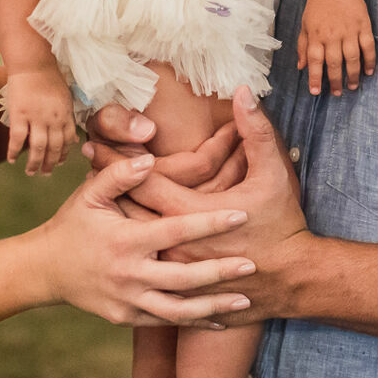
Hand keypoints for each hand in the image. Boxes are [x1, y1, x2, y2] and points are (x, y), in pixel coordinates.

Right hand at [3, 67, 75, 175]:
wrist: (33, 63)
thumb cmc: (50, 78)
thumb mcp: (66, 98)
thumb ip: (68, 119)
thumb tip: (74, 140)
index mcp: (65, 115)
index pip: (67, 141)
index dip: (63, 155)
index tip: (58, 163)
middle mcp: (53, 119)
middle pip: (53, 148)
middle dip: (50, 164)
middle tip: (45, 174)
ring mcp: (36, 117)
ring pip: (37, 147)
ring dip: (34, 163)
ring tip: (30, 172)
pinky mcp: (19, 114)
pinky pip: (17, 138)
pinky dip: (14, 151)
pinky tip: (12, 160)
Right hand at [32, 156, 257, 326]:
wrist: (45, 270)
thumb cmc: (72, 224)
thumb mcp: (89, 194)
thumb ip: (119, 175)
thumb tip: (149, 158)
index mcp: (126, 240)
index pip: (176, 230)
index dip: (210, 223)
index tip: (240, 215)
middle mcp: (129, 273)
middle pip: (183, 277)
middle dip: (219, 272)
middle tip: (252, 265)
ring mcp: (128, 300)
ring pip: (178, 309)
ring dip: (213, 307)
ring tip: (245, 302)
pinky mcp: (127, 317)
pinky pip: (165, 322)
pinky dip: (194, 321)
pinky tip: (220, 319)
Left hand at [84, 89, 311, 324]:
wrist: (292, 281)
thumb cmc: (281, 226)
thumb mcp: (273, 175)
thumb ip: (256, 132)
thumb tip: (242, 92)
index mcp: (190, 214)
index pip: (140, 180)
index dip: (116, 157)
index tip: (93, 140)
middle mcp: (173, 245)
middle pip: (126, 210)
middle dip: (105, 183)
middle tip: (85, 161)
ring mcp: (173, 270)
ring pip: (130, 238)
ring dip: (112, 213)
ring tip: (91, 192)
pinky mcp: (178, 285)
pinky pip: (142, 263)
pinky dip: (127, 243)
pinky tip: (116, 229)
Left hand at [297, 0, 375, 95]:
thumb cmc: (318, 5)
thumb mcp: (305, 24)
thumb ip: (303, 46)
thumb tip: (301, 67)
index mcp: (316, 35)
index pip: (315, 61)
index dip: (315, 78)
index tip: (316, 92)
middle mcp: (332, 34)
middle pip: (334, 63)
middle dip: (335, 81)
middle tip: (337, 93)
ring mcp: (349, 30)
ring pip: (352, 58)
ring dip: (352, 75)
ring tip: (352, 86)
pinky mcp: (364, 25)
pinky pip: (368, 46)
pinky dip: (369, 60)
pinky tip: (368, 72)